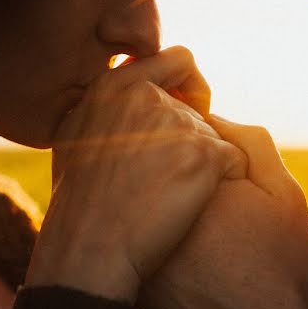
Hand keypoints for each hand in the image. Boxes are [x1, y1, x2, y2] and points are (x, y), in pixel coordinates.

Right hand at [26, 47, 246, 302]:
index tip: (189, 112)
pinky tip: (193, 205)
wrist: (92, 248)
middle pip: (198, 106)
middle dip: (194, 136)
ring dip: (203, 164)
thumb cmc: (80, 203)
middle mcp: (146, 95)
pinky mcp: (205, 153)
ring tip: (170, 198)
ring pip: (215, 135)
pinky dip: (223, 182)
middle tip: (172, 174)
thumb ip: (107, 106)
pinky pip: (233, 159)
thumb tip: (137, 85)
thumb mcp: (74, 136)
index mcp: (113, 86)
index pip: (176, 60)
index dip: (189, 87)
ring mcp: (177, 122)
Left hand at [139, 117, 307, 308]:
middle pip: (153, 171)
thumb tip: (212, 116)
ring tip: (211, 245)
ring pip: (143, 208)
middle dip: (174, 177)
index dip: (202, 153)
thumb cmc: (285, 268)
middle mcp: (154, 208)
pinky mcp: (134, 282)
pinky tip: (192, 267)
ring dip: (162, 208)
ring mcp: (139, 248)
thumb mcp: (284, 192)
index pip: (175, 138)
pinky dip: (155, 244)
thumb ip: (249, 142)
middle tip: (222, 218)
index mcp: (190, 177)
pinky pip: (138, 246)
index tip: (228, 184)